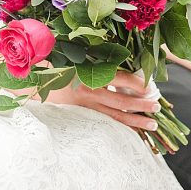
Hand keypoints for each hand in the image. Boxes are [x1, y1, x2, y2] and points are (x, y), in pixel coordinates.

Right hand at [44, 71, 160, 133]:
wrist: (33, 84)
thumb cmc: (57, 65)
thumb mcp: (76, 57)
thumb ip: (97, 60)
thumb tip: (125, 62)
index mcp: (89, 74)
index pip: (119, 79)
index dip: (136, 83)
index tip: (150, 86)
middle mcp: (88, 93)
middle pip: (121, 101)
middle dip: (141, 105)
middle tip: (157, 107)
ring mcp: (85, 108)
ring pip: (115, 117)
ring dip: (135, 121)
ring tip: (152, 124)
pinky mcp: (81, 117)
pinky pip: (105, 123)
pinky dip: (120, 128)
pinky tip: (133, 132)